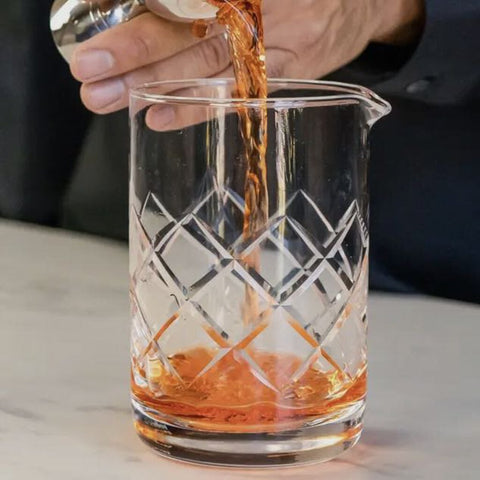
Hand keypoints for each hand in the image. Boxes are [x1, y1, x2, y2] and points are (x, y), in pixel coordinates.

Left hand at [70, 0, 424, 113]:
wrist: (359, 3)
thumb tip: (152, 3)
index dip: (142, 15)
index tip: (96, 30)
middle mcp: (256, 13)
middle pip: (187, 34)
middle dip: (133, 53)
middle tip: (88, 72)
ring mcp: (271, 49)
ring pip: (205, 69)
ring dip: (152, 85)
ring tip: (106, 99)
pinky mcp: (280, 80)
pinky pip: (232, 97)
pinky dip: (194, 108)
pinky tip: (155, 116)